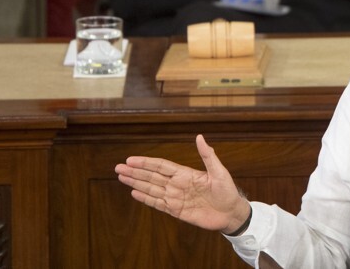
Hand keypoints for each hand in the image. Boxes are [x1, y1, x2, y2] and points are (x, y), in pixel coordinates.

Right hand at [115, 134, 251, 234]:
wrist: (231, 213)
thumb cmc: (227, 191)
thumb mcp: (219, 172)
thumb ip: (208, 156)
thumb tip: (199, 137)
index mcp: (186, 174)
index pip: (161, 166)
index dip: (146, 163)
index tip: (131, 159)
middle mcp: (177, 184)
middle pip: (152, 177)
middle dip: (135, 172)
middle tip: (118, 167)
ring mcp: (175, 198)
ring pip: (151, 189)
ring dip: (136, 183)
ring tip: (121, 177)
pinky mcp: (176, 211)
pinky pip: (158, 204)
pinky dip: (146, 199)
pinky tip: (134, 193)